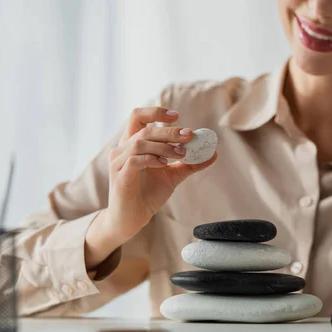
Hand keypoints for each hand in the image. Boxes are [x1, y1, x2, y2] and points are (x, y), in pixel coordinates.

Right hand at [106, 107, 215, 239]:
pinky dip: (152, 160)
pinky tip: (165, 165)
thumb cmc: (148, 195)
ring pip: (140, 143)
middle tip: (190, 136)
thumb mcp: (172, 176)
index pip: (138, 117)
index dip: (155, 112)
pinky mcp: (120, 177)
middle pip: (144, 129)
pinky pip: (135, 161)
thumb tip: (213, 153)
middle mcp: (122, 149)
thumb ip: (189, 164)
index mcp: (132, 144)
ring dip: (164, 146)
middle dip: (169, 131)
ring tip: (182, 154)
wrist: (131, 220)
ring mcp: (118, 163)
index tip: (177, 116)